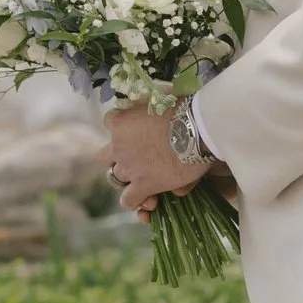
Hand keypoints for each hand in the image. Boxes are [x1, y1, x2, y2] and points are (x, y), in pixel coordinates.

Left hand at [106, 101, 213, 219]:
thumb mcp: (162, 101)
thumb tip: (150, 115)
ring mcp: (129, 168)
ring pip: (114, 178)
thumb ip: (152, 111)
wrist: (197, 130)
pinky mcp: (142, 186)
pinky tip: (145, 198)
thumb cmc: (184, 110)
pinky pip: (128, 200)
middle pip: (104, 156)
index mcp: (121, 122)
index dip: (121, 127)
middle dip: (117, 157)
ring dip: (126, 178)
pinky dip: (133, 200)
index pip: (109, 122)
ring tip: (142, 178)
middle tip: (135, 158)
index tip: (133, 128)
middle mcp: (118, 146)